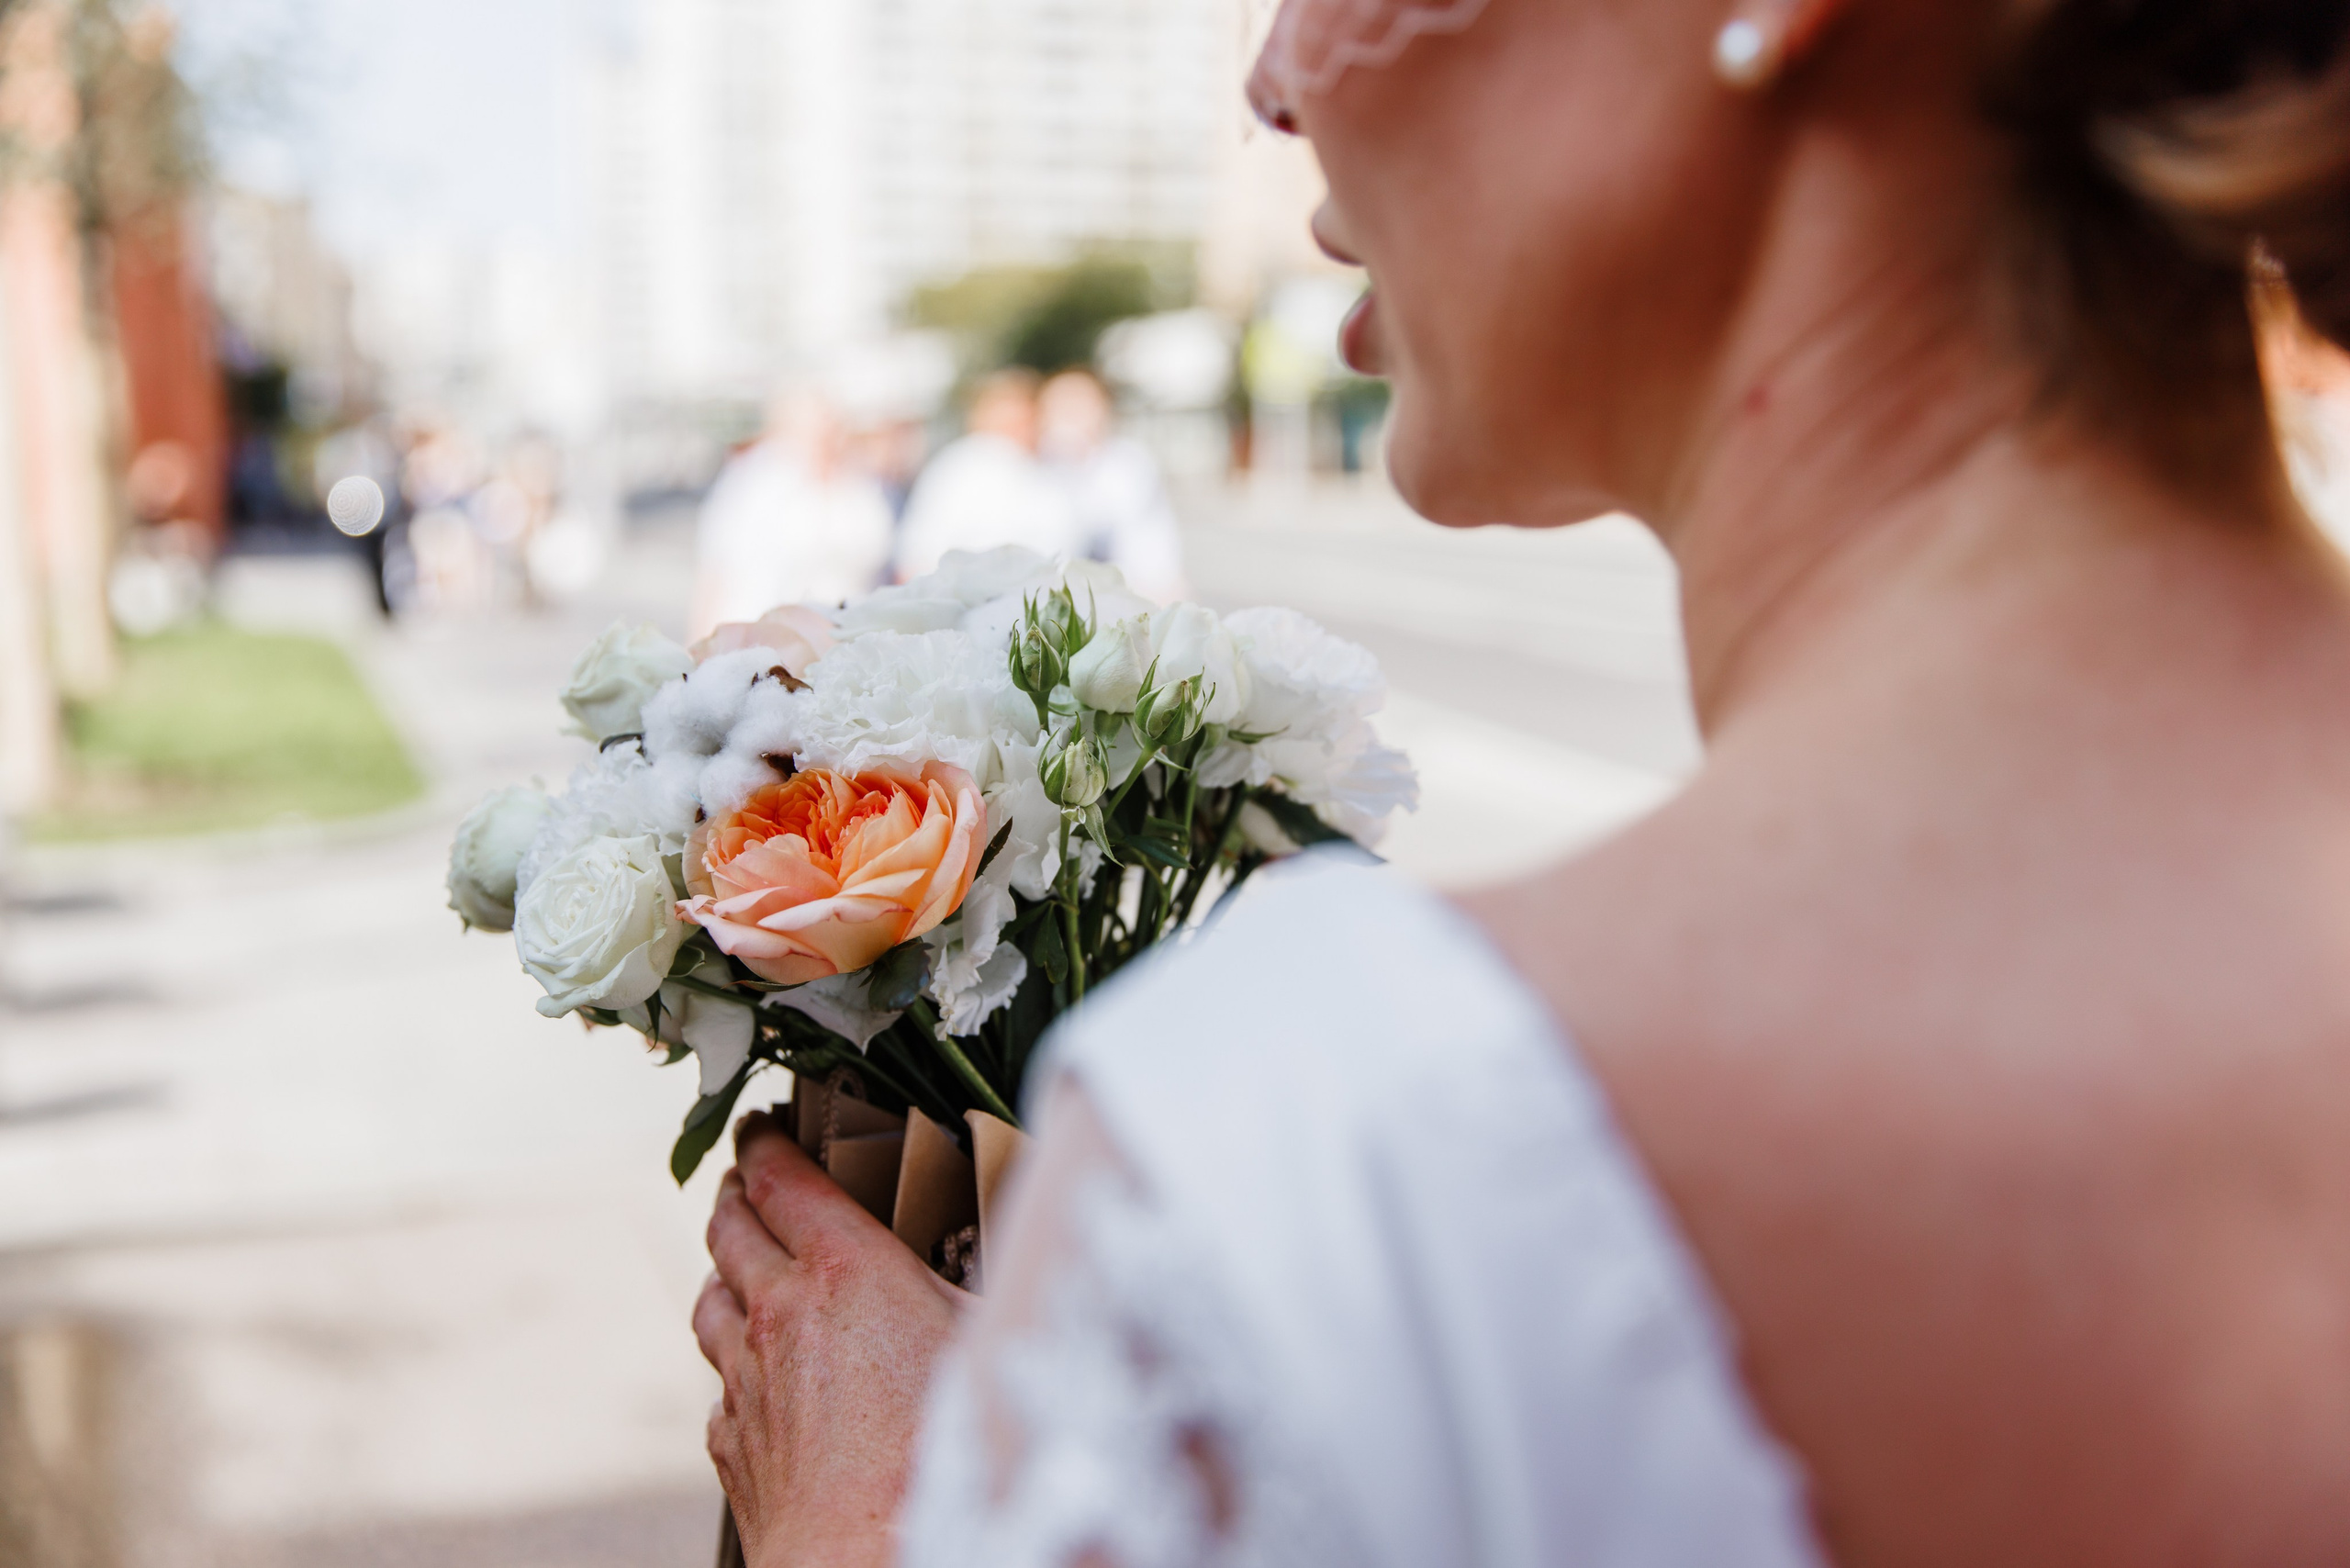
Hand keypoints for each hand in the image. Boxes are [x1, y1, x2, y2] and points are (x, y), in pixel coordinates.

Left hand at [696, 1110, 968, 1567]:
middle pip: (730, 1227)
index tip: (767, 1125)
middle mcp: (779, 1313)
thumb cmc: (947, 1453)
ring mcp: (746, 1379)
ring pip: (711, 1299)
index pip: (782, 1176)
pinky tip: (760, 1371)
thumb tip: (1049, 1236)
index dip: (768, 1142)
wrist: (869, 1558)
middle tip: (751, 1178)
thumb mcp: (995, 1339)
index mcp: (844, 1270)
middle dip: (738, 1192)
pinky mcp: (735, 1441)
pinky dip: (734, 1361)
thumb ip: (999, 1279)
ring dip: (726, 1271)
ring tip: (743, 1262)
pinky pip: (721, 1381)